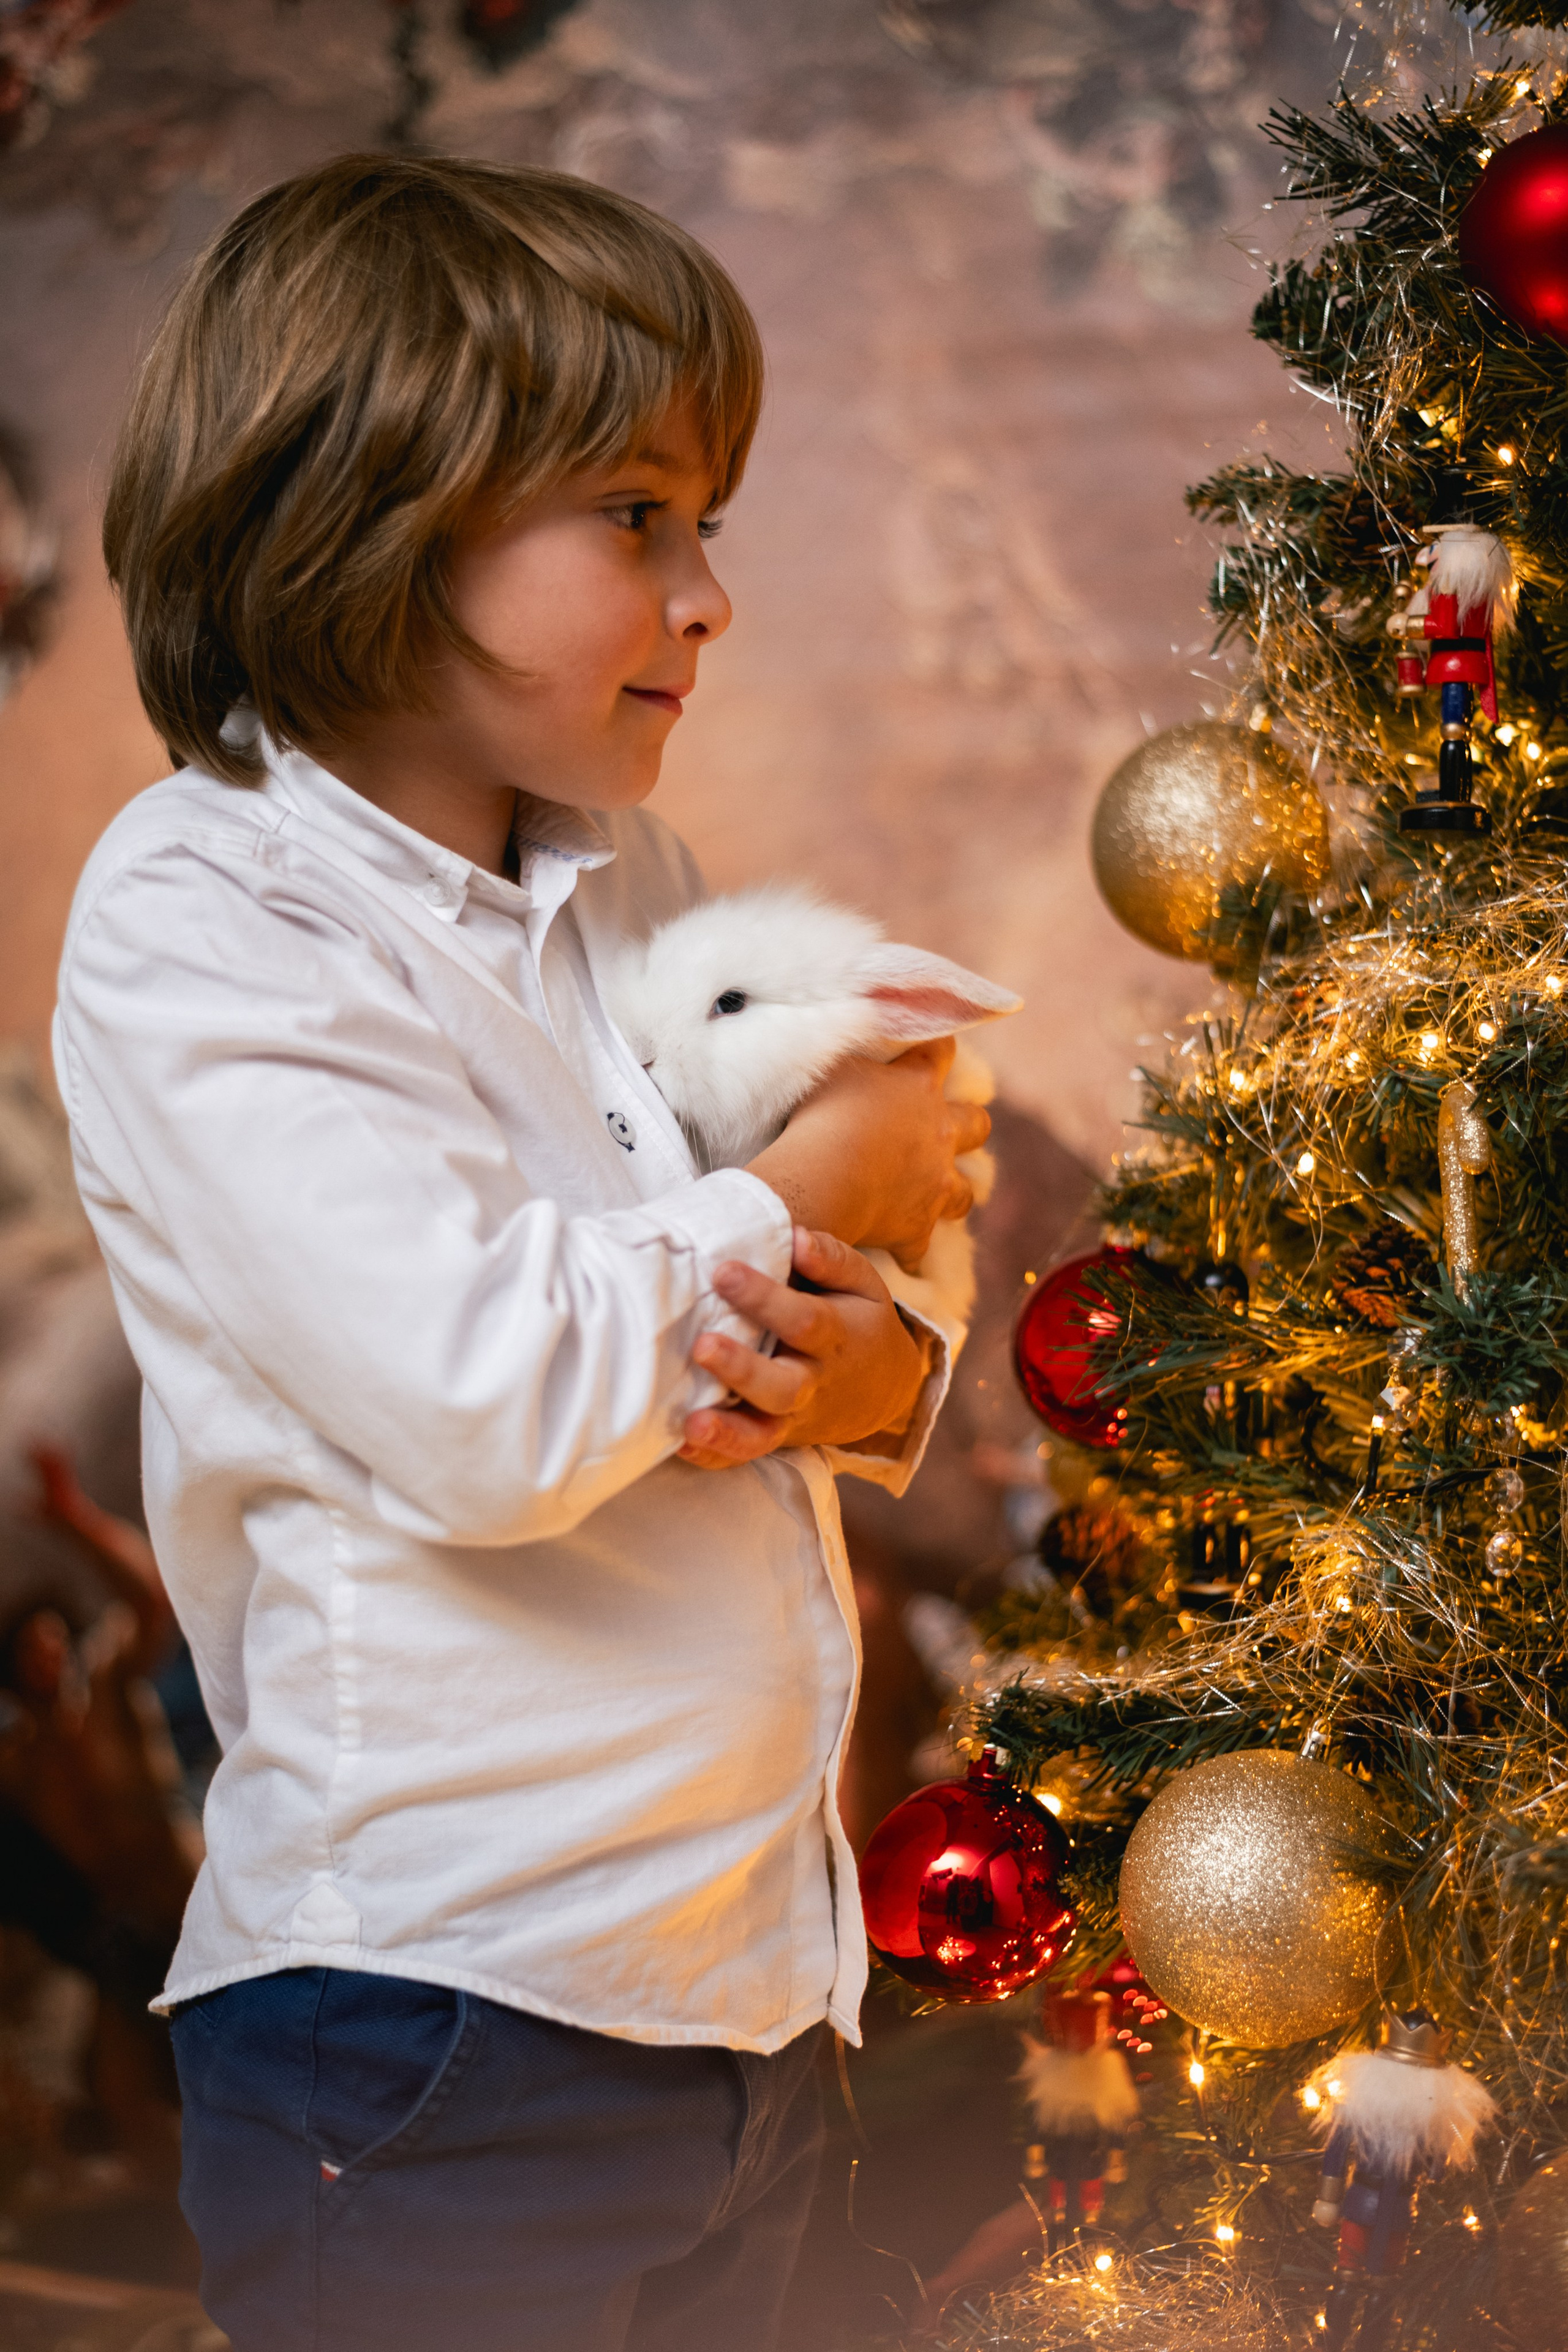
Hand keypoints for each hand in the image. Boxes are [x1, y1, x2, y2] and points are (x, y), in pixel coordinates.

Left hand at [677, 1228, 928, 1470]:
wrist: (885, 1389)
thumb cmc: (859, 1322)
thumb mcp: (862, 1284)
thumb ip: (831, 1259)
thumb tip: (796, 1237)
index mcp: (836, 1337)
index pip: (802, 1320)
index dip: (763, 1298)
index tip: (722, 1271)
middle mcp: (814, 1382)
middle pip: (781, 1386)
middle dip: (741, 1369)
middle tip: (702, 1345)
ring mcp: (794, 1417)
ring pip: (763, 1433)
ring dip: (726, 1431)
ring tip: (690, 1421)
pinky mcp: (776, 1437)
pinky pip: (745, 1455)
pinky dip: (714, 1455)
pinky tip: (680, 1444)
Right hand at [748, 1039, 989, 1273]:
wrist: (824, 1180)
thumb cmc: (824, 1116)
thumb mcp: (835, 1067)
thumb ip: (857, 1053)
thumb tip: (854, 1029)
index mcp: (919, 1087)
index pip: (940, 1053)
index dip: (938, 1048)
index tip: (934, 1048)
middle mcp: (940, 1133)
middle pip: (977, 1123)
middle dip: (969, 1123)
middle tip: (951, 1127)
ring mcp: (935, 1184)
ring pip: (965, 1191)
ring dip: (954, 1190)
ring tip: (939, 1192)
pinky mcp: (917, 1228)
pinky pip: (919, 1247)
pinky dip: (910, 1249)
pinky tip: (899, 1253)